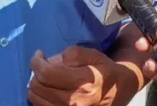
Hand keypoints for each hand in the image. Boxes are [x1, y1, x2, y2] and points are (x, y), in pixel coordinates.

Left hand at [28, 43, 154, 105]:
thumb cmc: (106, 70)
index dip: (36, 62)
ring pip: (35, 99)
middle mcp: (75, 103)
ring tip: (46, 78)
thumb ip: (69, 56)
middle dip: (36, 73)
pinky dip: (41, 97)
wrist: (121, 90)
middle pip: (37, 87)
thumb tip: (49, 62)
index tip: (38, 55)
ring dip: (37, 85)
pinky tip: (50, 89)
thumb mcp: (92, 55)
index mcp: (83, 84)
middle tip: (43, 65)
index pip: (47, 74)